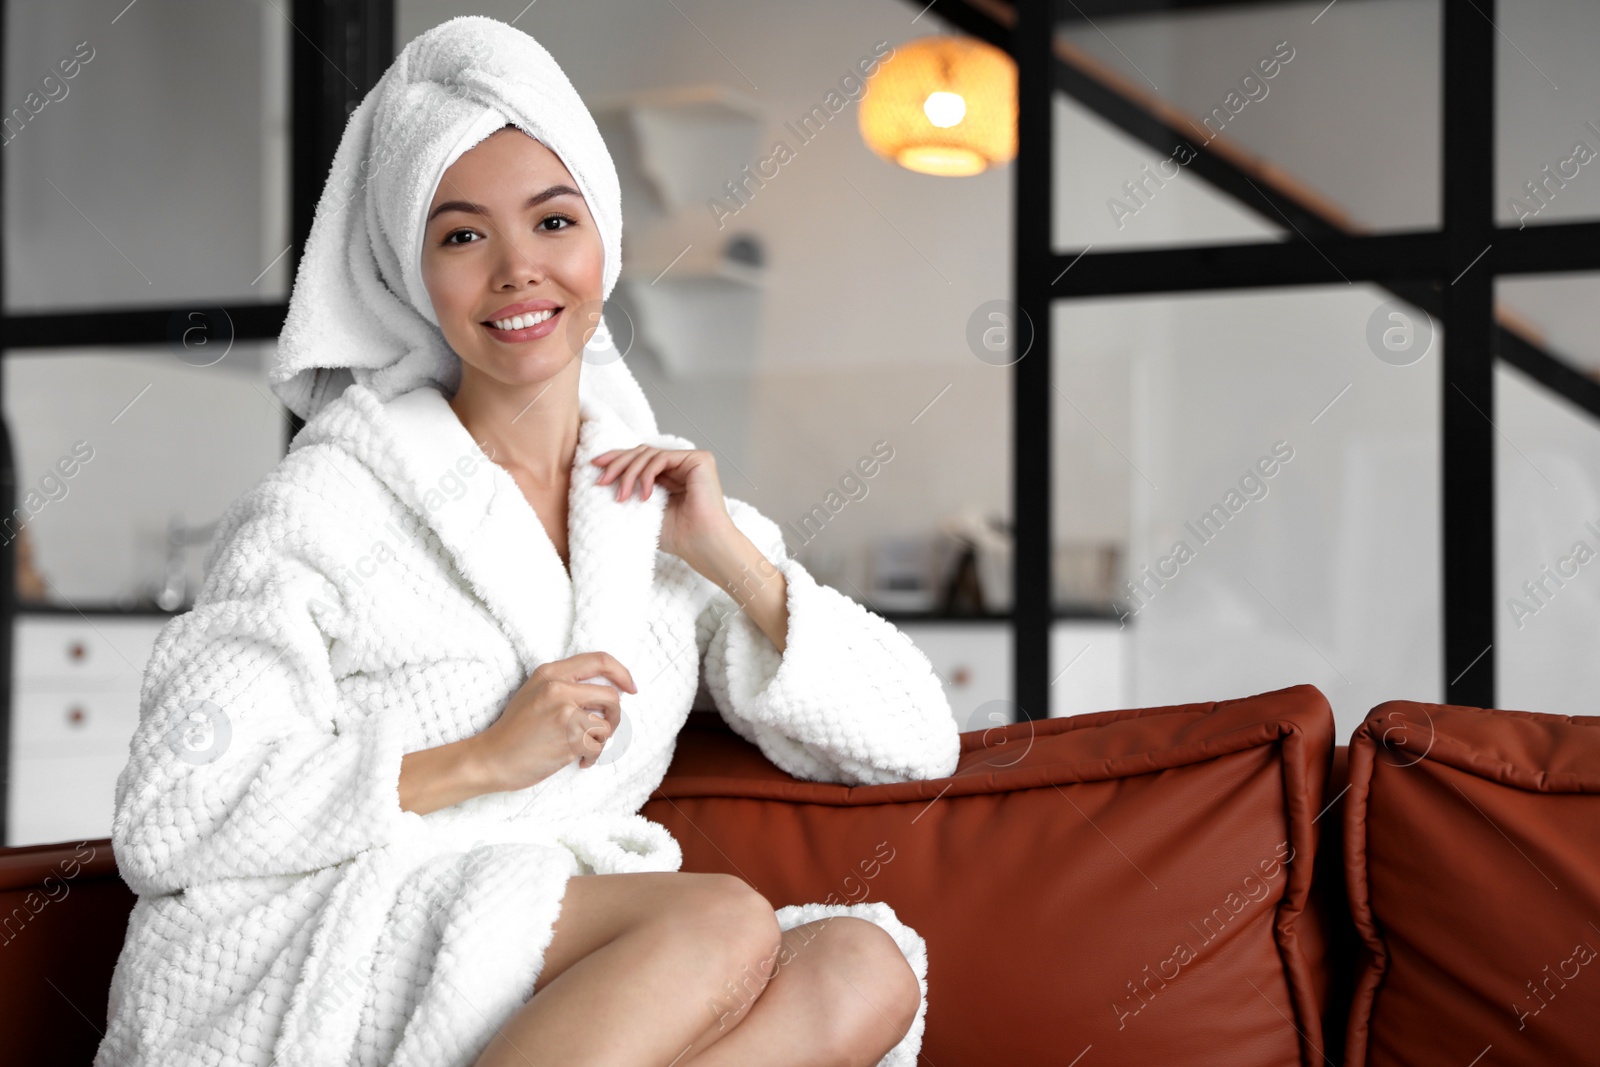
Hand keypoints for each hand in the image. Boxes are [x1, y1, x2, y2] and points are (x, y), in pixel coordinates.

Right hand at [473, 651, 637, 790]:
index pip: (600, 660)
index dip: (622, 673)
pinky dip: (592, 757)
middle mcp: (558, 687)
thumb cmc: (516, 729)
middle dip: (614, 717)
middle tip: (601, 732)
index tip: (631, 688)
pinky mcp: (567, 737)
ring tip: (583, 748)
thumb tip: (608, 690)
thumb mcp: (535, 692)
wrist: (492, 757)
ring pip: (607, 724)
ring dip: (601, 741)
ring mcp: (563, 712)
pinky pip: (598, 746)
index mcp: (551, 673)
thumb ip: (565, 685)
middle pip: (611, 696)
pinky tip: (578, 761)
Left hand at [592, 445, 733, 564]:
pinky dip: (647, 474)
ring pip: (649, 454)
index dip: (616, 458)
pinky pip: (661, 458)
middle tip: (601, 480)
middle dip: (617, 464)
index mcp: (671, 475)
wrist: (702, 545)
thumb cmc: (678, 536)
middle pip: (642, 452)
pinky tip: (644, 495)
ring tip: (622, 496)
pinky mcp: (699, 460)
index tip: (595, 465)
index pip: (640, 458)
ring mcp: (691, 461)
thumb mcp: (644, 510)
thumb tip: (602, 477)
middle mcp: (682, 465)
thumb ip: (631, 491)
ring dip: (629, 473)